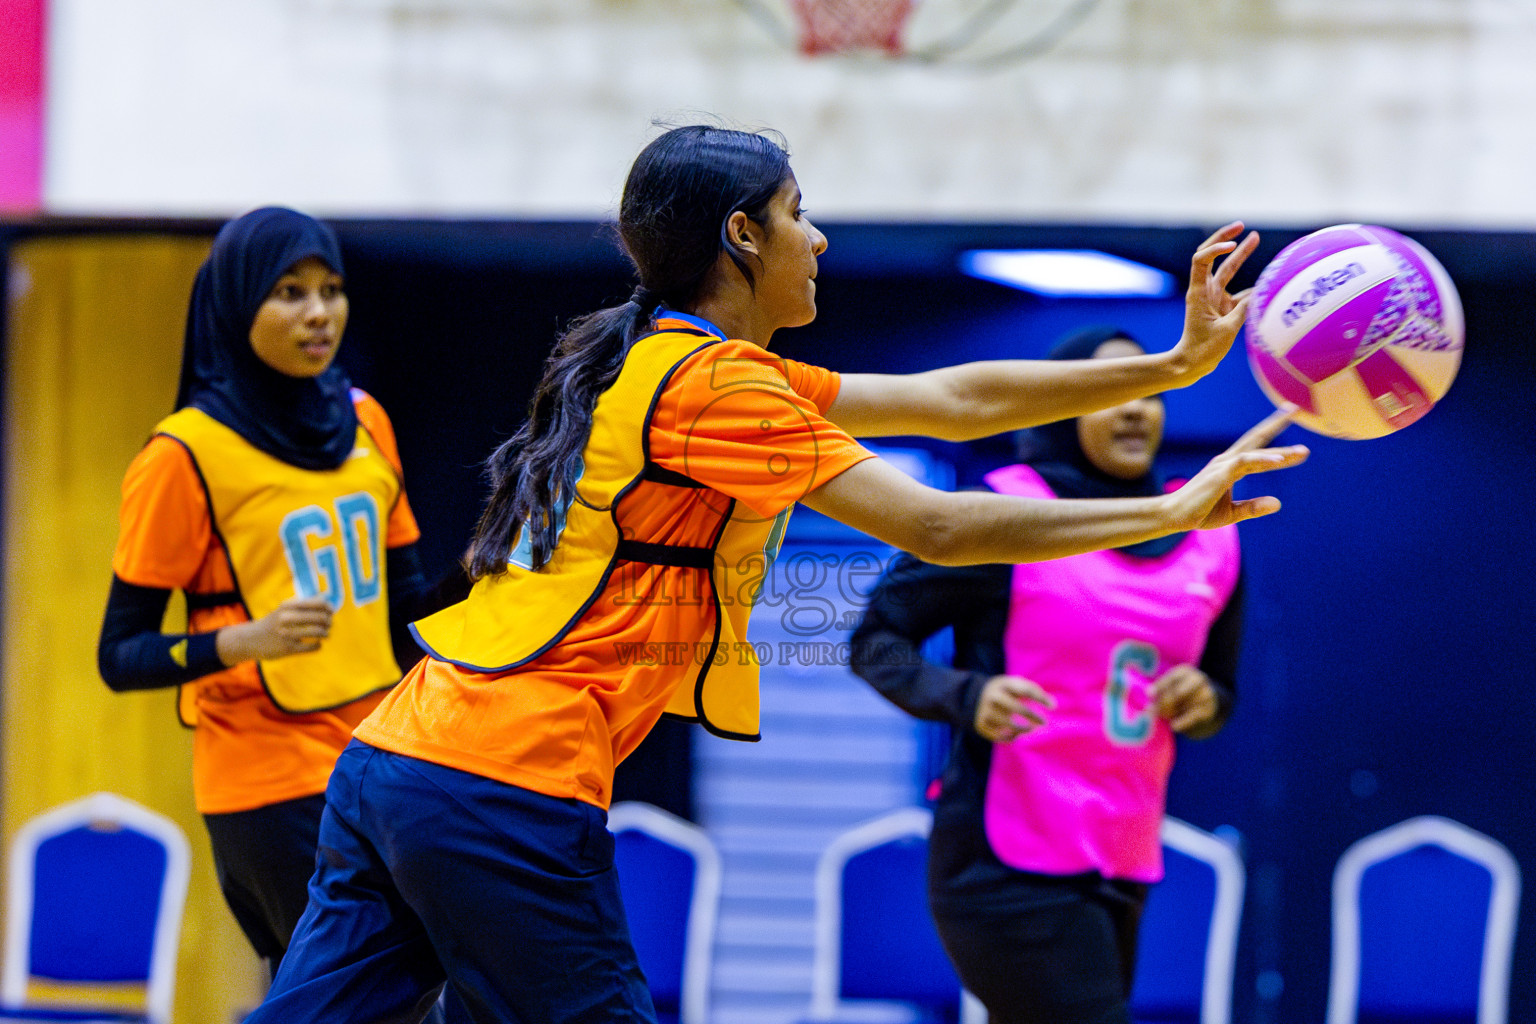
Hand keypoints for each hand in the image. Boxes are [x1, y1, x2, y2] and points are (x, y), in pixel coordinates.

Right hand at [216, 596, 332, 665]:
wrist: (250, 639)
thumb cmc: (273, 622)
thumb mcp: (284, 608)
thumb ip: (304, 604)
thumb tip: (326, 598)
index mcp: (288, 606)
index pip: (318, 604)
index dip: (329, 608)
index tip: (331, 612)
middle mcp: (288, 618)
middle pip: (320, 618)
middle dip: (329, 622)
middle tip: (329, 624)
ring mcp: (287, 634)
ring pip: (318, 632)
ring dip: (326, 633)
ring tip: (325, 634)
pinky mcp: (287, 648)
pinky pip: (312, 647)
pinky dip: (318, 645)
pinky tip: (317, 644)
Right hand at [973, 674, 1055, 743]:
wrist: (970, 696)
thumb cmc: (1003, 691)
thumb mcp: (1014, 685)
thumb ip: (1034, 691)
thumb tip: (1053, 705)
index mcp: (1003, 684)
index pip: (1025, 690)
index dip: (1041, 698)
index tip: (1053, 706)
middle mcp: (992, 696)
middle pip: (1017, 707)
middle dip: (1033, 716)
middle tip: (1044, 722)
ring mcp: (985, 711)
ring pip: (1009, 724)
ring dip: (1023, 729)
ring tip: (1031, 729)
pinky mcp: (980, 724)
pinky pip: (999, 735)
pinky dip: (1011, 737)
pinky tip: (1016, 734)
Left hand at [1153, 664, 1218, 733]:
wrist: (1210, 702)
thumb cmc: (1183, 693)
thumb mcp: (1172, 688)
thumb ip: (1160, 694)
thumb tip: (1149, 703)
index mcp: (1185, 671)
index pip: (1171, 679)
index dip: (1159, 687)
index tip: (1149, 695)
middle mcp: (1198, 680)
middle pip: (1176, 693)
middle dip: (1164, 704)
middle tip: (1154, 712)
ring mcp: (1205, 694)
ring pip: (1182, 706)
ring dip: (1171, 714)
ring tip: (1167, 716)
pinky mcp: (1209, 709)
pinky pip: (1191, 717)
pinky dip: (1181, 722)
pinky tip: (1173, 726)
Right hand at [1163, 405, 1309, 530]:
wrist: (1173, 516)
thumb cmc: (1198, 513)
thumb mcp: (1231, 513)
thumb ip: (1253, 507)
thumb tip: (1278, 503)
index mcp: (1229, 467)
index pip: (1255, 448)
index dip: (1273, 437)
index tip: (1292, 430)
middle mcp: (1227, 461)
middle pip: (1255, 437)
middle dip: (1275, 423)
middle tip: (1293, 408)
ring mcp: (1223, 465)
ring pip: (1255, 450)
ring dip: (1281, 451)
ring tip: (1303, 452)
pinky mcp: (1220, 473)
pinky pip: (1246, 462)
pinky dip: (1263, 459)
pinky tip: (1281, 460)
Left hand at [1169, 221, 1260, 383]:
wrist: (1193, 365)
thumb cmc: (1203, 350)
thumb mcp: (1227, 331)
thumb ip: (1245, 310)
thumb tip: (1264, 291)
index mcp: (1199, 293)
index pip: (1201, 260)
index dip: (1215, 248)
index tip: (1233, 246)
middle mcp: (1205, 290)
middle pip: (1211, 257)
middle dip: (1225, 239)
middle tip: (1241, 226)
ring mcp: (1215, 297)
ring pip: (1228, 270)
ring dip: (1241, 254)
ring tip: (1255, 237)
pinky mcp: (1224, 306)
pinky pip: (1241, 291)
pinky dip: (1254, 286)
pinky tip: (1270, 281)